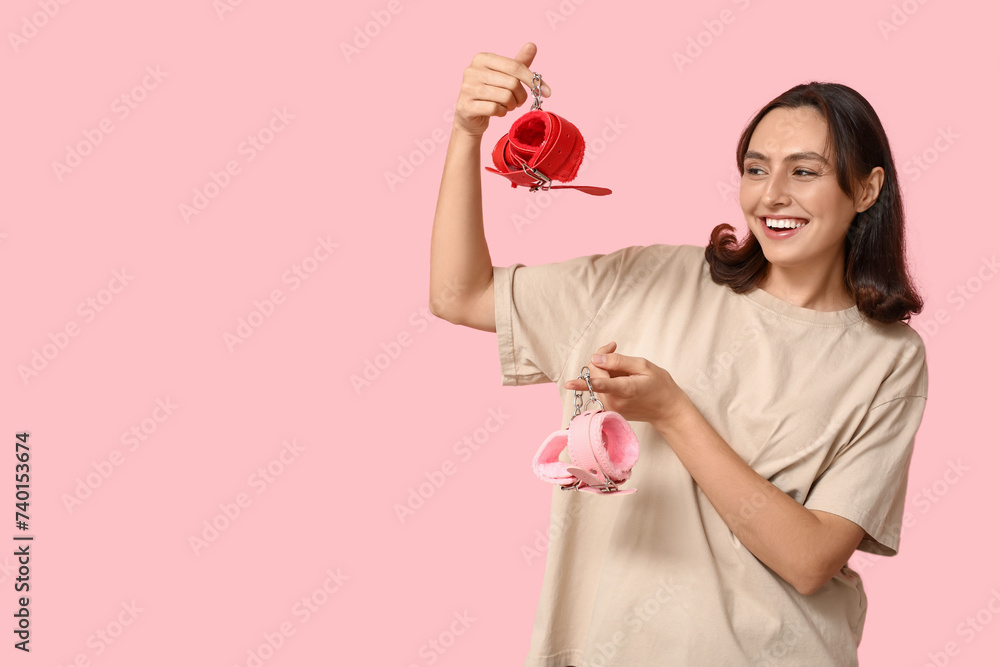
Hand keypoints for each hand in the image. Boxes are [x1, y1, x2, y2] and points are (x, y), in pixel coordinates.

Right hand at [453, 42, 551, 137]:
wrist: (470, 116)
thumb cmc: (490, 92)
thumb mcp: (505, 75)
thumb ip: (518, 63)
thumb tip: (532, 45)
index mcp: (482, 58)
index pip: (515, 66)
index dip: (532, 79)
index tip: (547, 92)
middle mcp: (472, 70)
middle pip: (512, 83)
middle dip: (521, 96)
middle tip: (519, 101)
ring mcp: (467, 88)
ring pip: (505, 97)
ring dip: (512, 105)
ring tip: (508, 106)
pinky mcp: (466, 106)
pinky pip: (495, 109)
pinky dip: (502, 112)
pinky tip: (499, 111)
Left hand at [563, 342, 690, 426]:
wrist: (667, 410)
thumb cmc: (659, 386)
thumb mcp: (644, 366)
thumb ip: (619, 361)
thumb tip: (596, 358)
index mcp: (624, 389)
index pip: (600, 384)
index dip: (583, 382)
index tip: (567, 384)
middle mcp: (614, 401)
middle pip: (594, 375)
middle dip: (601, 361)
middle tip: (615, 350)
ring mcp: (611, 408)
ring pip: (596, 381)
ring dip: (605, 371)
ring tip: (624, 370)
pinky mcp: (610, 410)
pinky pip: (600, 390)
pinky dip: (606, 380)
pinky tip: (621, 379)